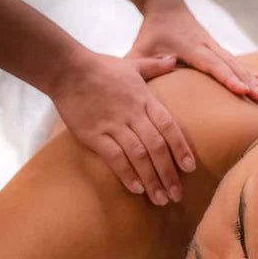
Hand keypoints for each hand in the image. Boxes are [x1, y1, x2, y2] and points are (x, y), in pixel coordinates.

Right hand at [49, 51, 194, 204]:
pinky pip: (114, 157)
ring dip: (151, 179)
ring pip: (138, 156)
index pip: (169, 126)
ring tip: (160, 198)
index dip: (181, 148)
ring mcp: (113, 125)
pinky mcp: (93, 134)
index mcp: (144, 99)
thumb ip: (155, 65)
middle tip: (177, 195)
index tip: (190, 168)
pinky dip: (126, 173)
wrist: (67, 69)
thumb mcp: (132, 64)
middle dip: (169, 173)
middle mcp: (132, 114)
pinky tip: (136, 188)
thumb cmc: (100, 67)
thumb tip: (174, 59)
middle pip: (157, 147)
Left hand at [129, 0, 257, 100]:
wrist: (165, 4)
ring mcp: (213, 45)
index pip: (211, 64)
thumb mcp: (140, 47)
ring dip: (251, 77)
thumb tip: (137, 83)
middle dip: (245, 80)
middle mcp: (206, 45)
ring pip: (236, 62)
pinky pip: (235, 60)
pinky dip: (249, 71)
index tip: (240, 89)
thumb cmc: (152, 30)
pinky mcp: (216, 47)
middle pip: (229, 64)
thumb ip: (138, 65)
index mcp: (190, 47)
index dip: (226, 77)